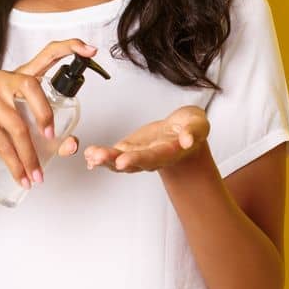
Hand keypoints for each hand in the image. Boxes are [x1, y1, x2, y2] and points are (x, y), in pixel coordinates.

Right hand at [0, 39, 96, 189]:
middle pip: (30, 85)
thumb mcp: (32, 130)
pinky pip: (1, 141)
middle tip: (52, 137)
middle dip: (44, 113)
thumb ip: (57, 138)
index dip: (70, 48)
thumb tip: (72, 144)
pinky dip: (15, 163)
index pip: (47, 54)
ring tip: (37, 175)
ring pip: (16, 123)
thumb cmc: (2, 129)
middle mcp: (5, 81)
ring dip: (30, 154)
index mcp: (24, 77)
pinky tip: (22, 176)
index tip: (91, 51)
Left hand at [83, 106, 210, 172]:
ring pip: (119, 161)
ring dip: (103, 159)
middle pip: (132, 162)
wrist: (184, 132)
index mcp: (169, 152)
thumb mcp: (199, 125)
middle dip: (114, 161)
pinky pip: (113, 155)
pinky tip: (89, 156)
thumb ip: (194, 132)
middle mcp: (152, 158)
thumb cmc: (191, 128)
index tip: (123, 160)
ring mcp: (138, 155)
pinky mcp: (129, 149)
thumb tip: (187, 139)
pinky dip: (101, 156)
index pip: (153, 157)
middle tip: (98, 158)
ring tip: (90, 154)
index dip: (138, 159)